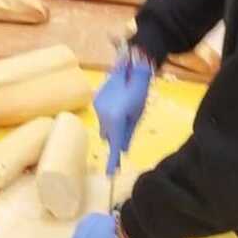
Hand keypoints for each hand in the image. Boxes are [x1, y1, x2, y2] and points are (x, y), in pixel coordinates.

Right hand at [94, 55, 152, 174]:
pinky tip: (121, 103)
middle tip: (131, 126)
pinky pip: (103, 115)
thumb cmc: (140, 88)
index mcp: (115, 118)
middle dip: (117, 136)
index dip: (112, 160)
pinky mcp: (97, 99)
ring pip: (105, 125)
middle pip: (108, 135)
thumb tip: (123, 149)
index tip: (111, 175)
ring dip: (115, 125)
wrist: (133, 62)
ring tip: (129, 111)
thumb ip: (129, 132)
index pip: (113, 144)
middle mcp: (102, 113)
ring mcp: (98, 105)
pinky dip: (111, 115)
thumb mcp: (138, 113)